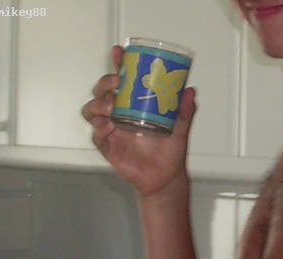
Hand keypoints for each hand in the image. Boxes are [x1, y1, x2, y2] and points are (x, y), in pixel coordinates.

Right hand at [82, 45, 196, 195]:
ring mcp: (112, 131)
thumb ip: (184, 111)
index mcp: (134, 106)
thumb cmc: (171, 154)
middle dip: (104, 83)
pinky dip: (100, 130)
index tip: (119, 53)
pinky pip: (97, 136)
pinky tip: (109, 128)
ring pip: (92, 111)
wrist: (166, 180)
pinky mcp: (109, 148)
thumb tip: (190, 91)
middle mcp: (120, 116)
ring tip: (111, 107)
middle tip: (116, 82)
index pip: (121, 81)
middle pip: (101, 92)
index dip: (117, 65)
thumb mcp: (181, 130)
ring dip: (97, 105)